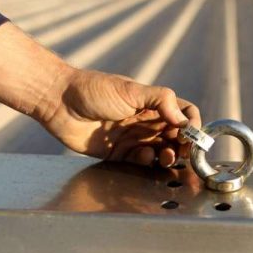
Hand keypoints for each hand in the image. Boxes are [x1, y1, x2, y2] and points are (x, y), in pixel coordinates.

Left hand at [41, 68, 199, 165]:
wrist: (59, 103)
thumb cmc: (93, 90)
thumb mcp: (131, 90)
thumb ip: (161, 101)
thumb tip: (184, 119)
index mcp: (153, 104)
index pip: (184, 114)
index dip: (193, 125)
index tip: (192, 136)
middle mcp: (146, 121)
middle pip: (176, 137)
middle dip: (183, 146)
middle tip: (181, 152)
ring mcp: (134, 138)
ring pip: (161, 152)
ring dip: (168, 156)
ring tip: (165, 156)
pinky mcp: (119, 153)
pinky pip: (141, 162)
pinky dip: (147, 162)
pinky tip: (143, 156)